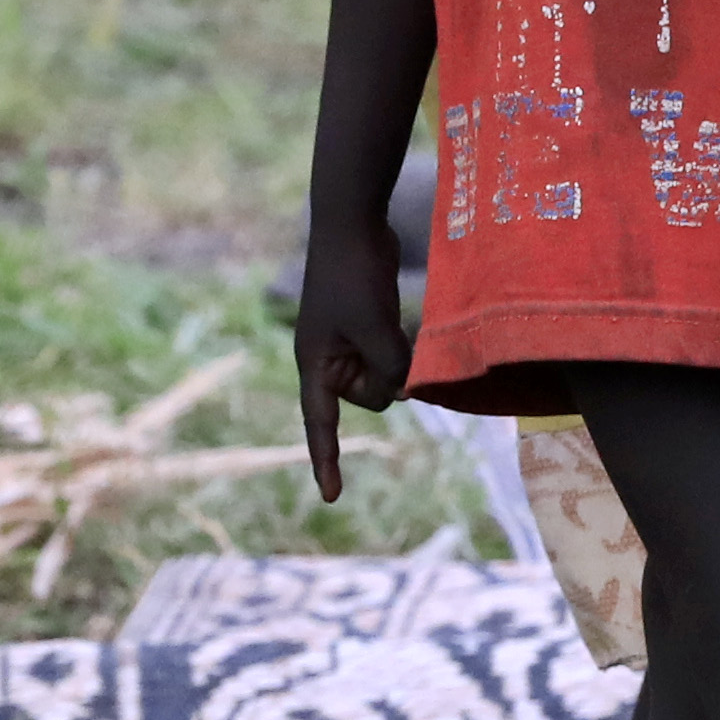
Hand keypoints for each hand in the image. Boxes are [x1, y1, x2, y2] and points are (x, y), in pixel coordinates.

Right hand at [289, 216, 415, 501]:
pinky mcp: (365, 323)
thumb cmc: (356, 275)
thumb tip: (405, 394)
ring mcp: (346, 340)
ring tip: (391, 318)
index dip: (327, 460)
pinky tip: (400, 317)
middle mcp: (326, 357)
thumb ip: (390, 369)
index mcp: (314, 362)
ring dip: (396, 359)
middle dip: (386, 379)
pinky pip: (388, 352)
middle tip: (388, 338)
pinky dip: (399, 346)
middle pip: (366, 396)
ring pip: (382, 375)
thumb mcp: (375, 328)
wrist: (353, 222)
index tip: (332, 497)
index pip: (320, 423)